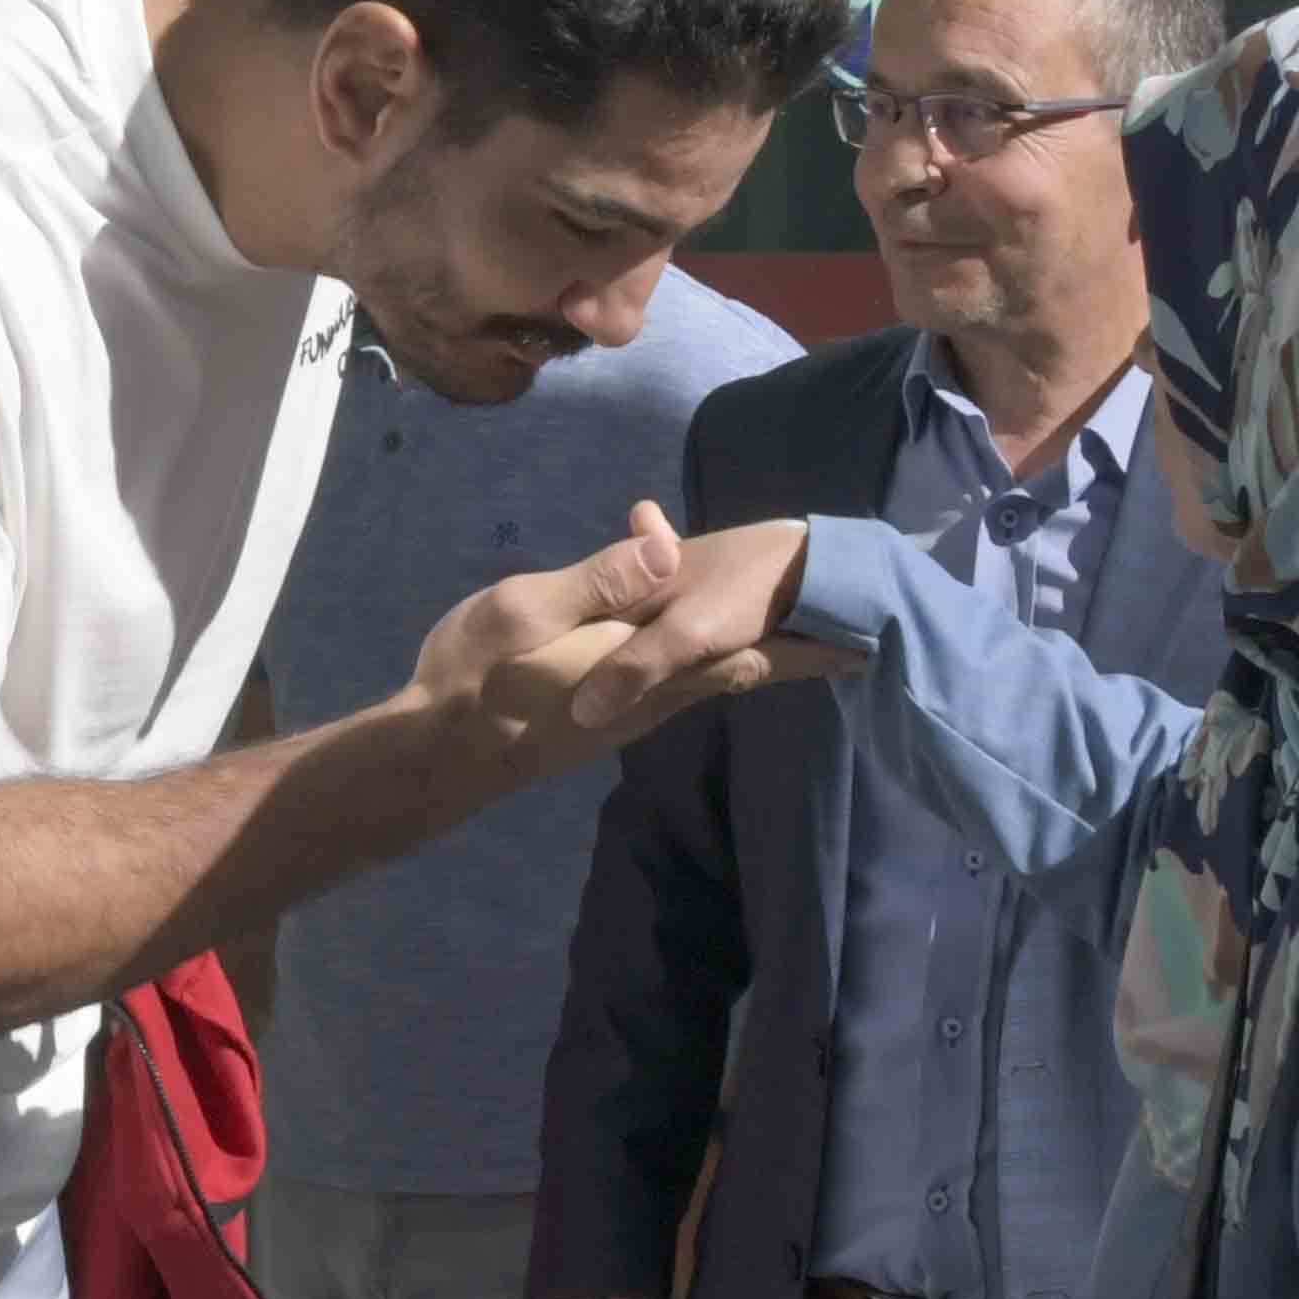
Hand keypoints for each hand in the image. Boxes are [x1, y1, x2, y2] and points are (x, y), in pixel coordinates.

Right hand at [402, 504, 832, 788]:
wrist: (438, 752)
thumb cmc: (476, 675)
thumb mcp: (530, 611)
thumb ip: (601, 582)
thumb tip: (670, 546)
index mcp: (644, 668)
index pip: (742, 649)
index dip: (801, 637)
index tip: (861, 629)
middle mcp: (652, 698)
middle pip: (739, 669)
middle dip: (793, 650)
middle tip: (853, 635)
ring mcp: (630, 713)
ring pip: (709, 679)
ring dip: (755, 655)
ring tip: (797, 633)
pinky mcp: (607, 715)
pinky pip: (677, 684)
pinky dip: (708, 658)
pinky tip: (700, 642)